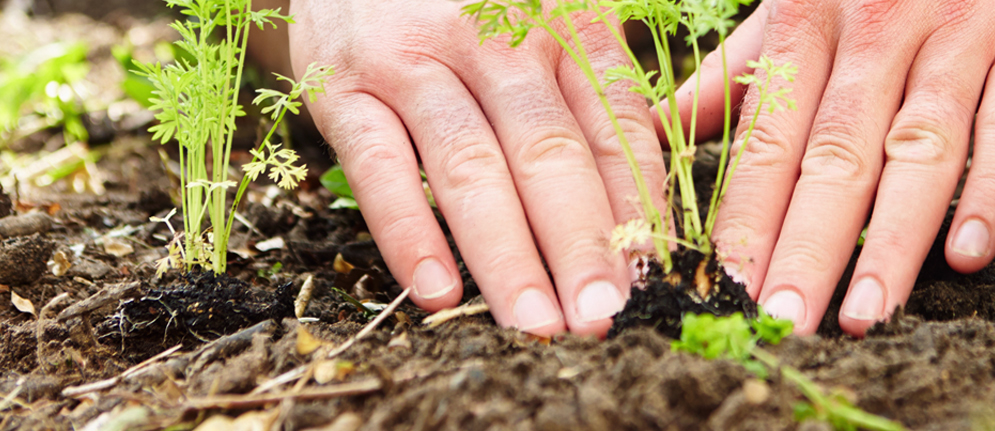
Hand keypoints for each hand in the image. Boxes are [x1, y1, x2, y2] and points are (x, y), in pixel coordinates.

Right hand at [288, 0, 666, 336]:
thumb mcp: (543, 16)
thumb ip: (588, 93)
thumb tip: (639, 203)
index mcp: (561, 22)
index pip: (613, 122)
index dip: (634, 204)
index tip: (649, 274)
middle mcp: (493, 39)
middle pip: (548, 153)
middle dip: (579, 245)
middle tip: (600, 315)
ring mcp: (415, 62)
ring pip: (471, 169)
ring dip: (507, 256)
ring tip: (536, 324)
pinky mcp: (345, 87)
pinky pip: (379, 168)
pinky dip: (409, 234)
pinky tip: (438, 293)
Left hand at [672, 0, 994, 335]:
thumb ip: (738, 72)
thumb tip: (658, 137)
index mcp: (806, 22)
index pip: (768, 138)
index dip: (745, 217)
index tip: (723, 292)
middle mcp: (875, 27)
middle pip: (836, 152)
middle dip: (807, 244)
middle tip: (783, 323)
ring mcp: (958, 28)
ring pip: (919, 145)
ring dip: (893, 236)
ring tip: (866, 314)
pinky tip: (970, 252)